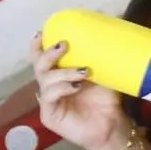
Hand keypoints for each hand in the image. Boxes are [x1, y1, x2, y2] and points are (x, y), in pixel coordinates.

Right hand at [30, 33, 129, 149]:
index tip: (43, 32)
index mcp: (60, 72)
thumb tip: (105, 27)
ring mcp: (49, 99)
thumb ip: (98, 54)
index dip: (38, 45)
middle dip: (49, 53)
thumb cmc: (106, 96)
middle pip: (39, 65)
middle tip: (65, 45)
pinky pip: (49, 96)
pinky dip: (62, 88)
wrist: (112, 122)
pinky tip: (76, 87)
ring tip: (83, 71)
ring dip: (63, 72)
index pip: (43, 56)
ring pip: (45, 79)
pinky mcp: (49, 114)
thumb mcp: (103, 70)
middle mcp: (52, 84)